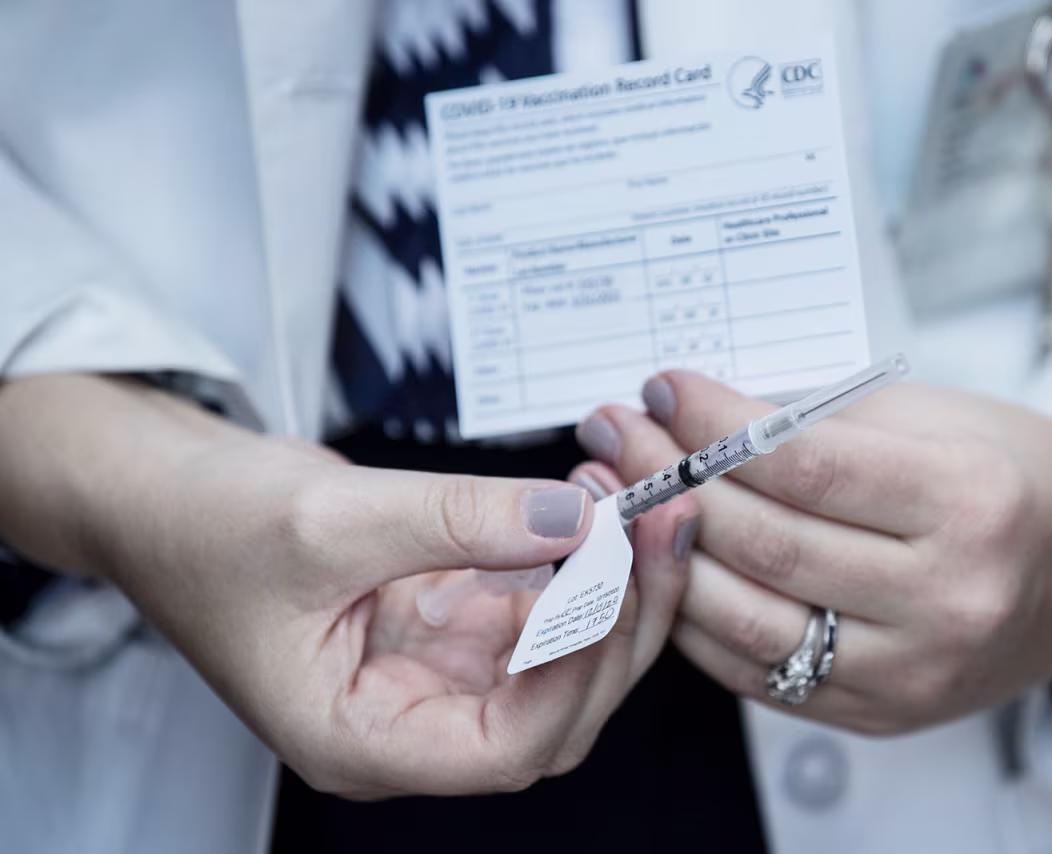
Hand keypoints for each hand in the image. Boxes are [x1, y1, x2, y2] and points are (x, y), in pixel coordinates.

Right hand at [0, 376, 695, 796]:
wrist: (164, 491)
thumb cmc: (202, 530)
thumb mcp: (328, 521)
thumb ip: (457, 521)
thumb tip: (572, 519)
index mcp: (363, 739)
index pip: (503, 749)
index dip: (572, 673)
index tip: (608, 583)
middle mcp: (411, 718)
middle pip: (557, 707)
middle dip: (620, 621)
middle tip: (657, 529)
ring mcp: (438, 668)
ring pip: (563, 655)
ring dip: (611, 582)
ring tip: (634, 497)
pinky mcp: (450, 616)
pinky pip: (539, 604)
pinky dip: (576, 557)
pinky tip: (592, 498)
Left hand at [574, 371, 1051, 733]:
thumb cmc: (1006, 470)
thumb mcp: (926, 417)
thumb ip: (810, 422)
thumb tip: (688, 415)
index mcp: (969, 504)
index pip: (803, 465)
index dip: (713, 424)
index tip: (662, 388)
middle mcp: (948, 599)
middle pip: (766, 544)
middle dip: (668, 480)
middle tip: (615, 434)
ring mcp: (914, 671)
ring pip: (748, 619)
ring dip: (661, 554)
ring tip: (615, 497)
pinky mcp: (883, 713)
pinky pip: (758, 672)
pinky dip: (697, 619)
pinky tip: (661, 565)